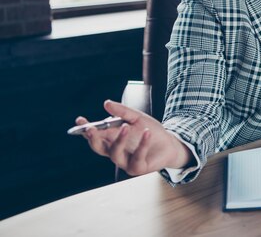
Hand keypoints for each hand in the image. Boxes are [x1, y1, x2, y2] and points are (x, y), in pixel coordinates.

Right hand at [75, 100, 191, 175]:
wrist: (169, 143)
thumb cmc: (150, 131)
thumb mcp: (137, 117)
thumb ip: (123, 112)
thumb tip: (106, 103)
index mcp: (111, 139)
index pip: (95, 135)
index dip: (86, 129)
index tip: (80, 120)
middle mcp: (115, 151)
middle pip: (99, 148)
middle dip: (93, 138)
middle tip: (92, 128)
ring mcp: (125, 161)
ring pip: (114, 153)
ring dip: (119, 140)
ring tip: (126, 126)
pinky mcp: (137, 168)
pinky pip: (137, 157)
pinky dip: (142, 144)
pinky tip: (147, 133)